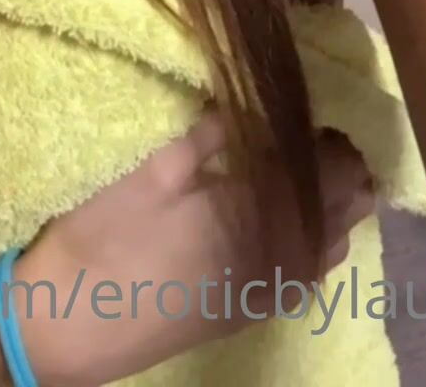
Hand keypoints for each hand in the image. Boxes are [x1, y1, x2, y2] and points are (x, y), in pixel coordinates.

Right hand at [13, 113, 375, 386]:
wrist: (76, 323)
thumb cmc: (109, 237)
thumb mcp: (156, 170)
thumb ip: (212, 137)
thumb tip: (254, 102)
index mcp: (263, 217)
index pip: (336, 172)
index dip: (331, 137)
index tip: (309, 110)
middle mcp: (283, 259)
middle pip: (348, 208)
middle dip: (338, 166)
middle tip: (302, 133)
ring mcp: (272, 292)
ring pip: (336, 243)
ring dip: (331, 203)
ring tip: (293, 169)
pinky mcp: (255, 310)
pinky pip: (311, 271)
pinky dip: (315, 238)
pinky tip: (280, 217)